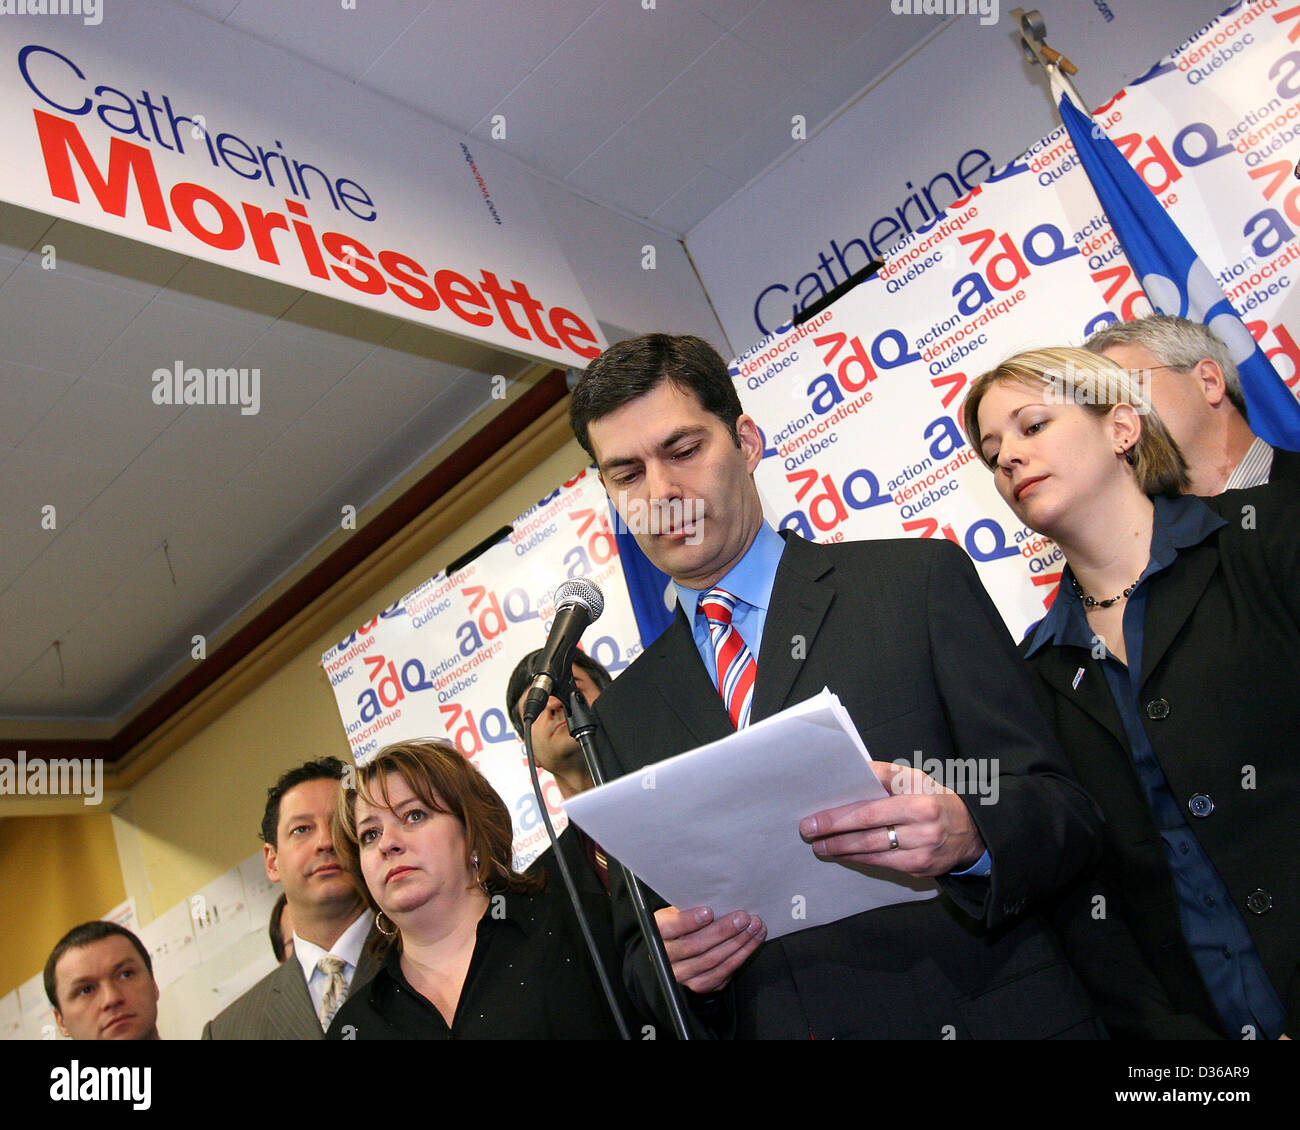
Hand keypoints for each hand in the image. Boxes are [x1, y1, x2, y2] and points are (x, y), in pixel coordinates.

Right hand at [654, 905, 765, 993]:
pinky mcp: (699, 984)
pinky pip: (723, 972)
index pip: (670, 928)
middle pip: (695, 946)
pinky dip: (741, 955)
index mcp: (657, 933)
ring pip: (713, 961)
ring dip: (738, 943)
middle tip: (743, 918)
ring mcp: (683, 975)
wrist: (674, 949)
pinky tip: (751, 941)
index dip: (688, 921)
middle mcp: (667, 958)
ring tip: (754, 927)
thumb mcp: (675, 910)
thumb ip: (688, 906)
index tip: (708, 912)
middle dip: (723, 931)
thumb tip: (716, 895)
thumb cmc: (679, 923)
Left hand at [799, 760, 985, 876]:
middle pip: (868, 837)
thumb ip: (883, 775)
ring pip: (873, 854)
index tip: (815, 820)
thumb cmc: (935, 798)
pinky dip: (861, 859)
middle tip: (809, 834)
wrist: (971, 831)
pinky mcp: (920, 870)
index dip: (839, 818)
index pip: (870, 813)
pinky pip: (883, 864)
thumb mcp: (915, 779)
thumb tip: (850, 770)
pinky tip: (846, 853)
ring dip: (843, 850)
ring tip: (822, 846)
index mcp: (920, 804)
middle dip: (834, 837)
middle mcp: (923, 832)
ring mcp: (922, 855)